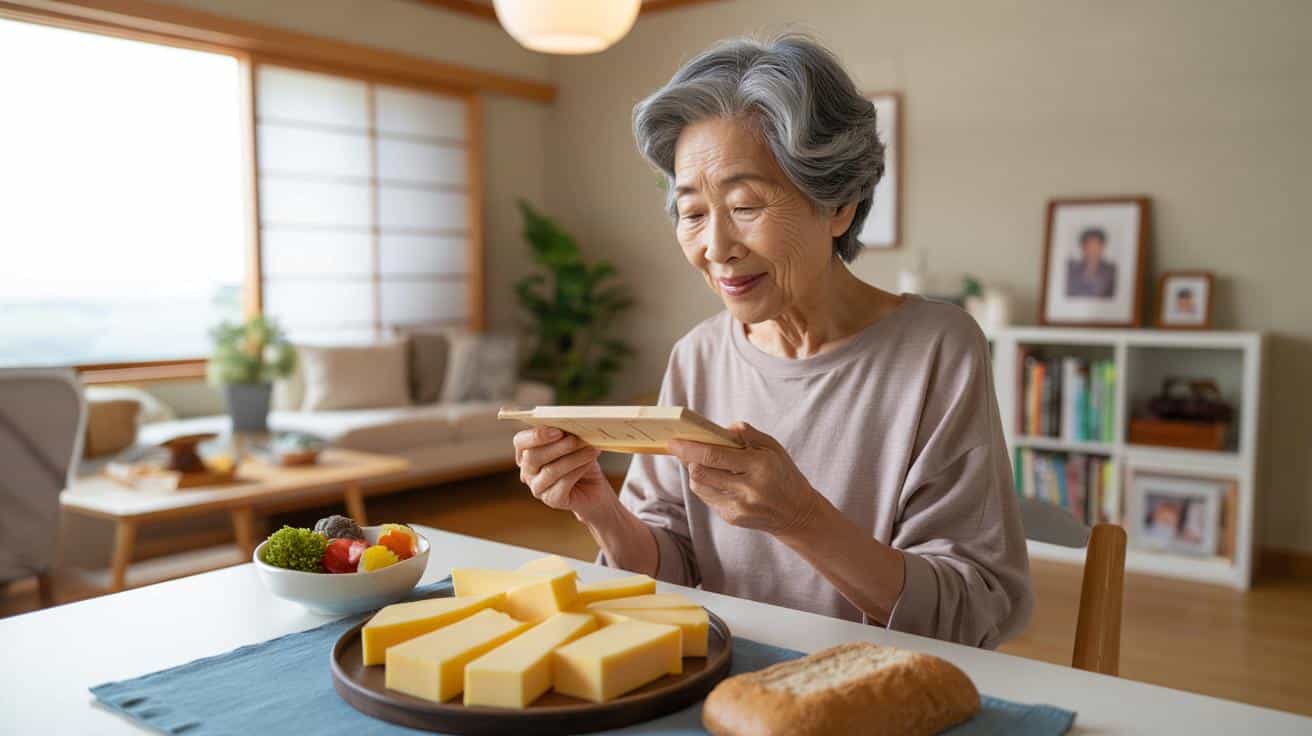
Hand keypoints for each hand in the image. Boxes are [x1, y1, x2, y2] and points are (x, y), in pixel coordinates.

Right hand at [513, 427, 611, 517]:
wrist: (595, 490)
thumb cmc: (582, 462)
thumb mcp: (574, 444)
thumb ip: (567, 435)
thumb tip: (571, 425)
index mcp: (527, 453)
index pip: (520, 442)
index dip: (536, 435)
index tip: (557, 431)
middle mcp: (528, 472)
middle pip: (533, 457)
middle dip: (556, 447)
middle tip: (575, 440)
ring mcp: (538, 488)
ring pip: (550, 471)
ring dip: (573, 458)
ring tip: (591, 450)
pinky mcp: (552, 500)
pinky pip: (563, 484)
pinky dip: (578, 470)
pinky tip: (589, 463)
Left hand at [668, 422, 820, 535]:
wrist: (797, 513)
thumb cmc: (784, 475)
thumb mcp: (774, 449)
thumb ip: (749, 435)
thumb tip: (724, 428)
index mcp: (759, 466)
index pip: (714, 456)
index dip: (689, 448)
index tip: (673, 441)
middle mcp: (747, 489)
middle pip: (700, 472)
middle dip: (687, 458)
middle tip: (681, 447)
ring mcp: (739, 507)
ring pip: (699, 486)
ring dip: (695, 471)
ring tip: (700, 461)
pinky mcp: (732, 518)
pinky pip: (707, 498)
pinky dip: (705, 484)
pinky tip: (715, 478)